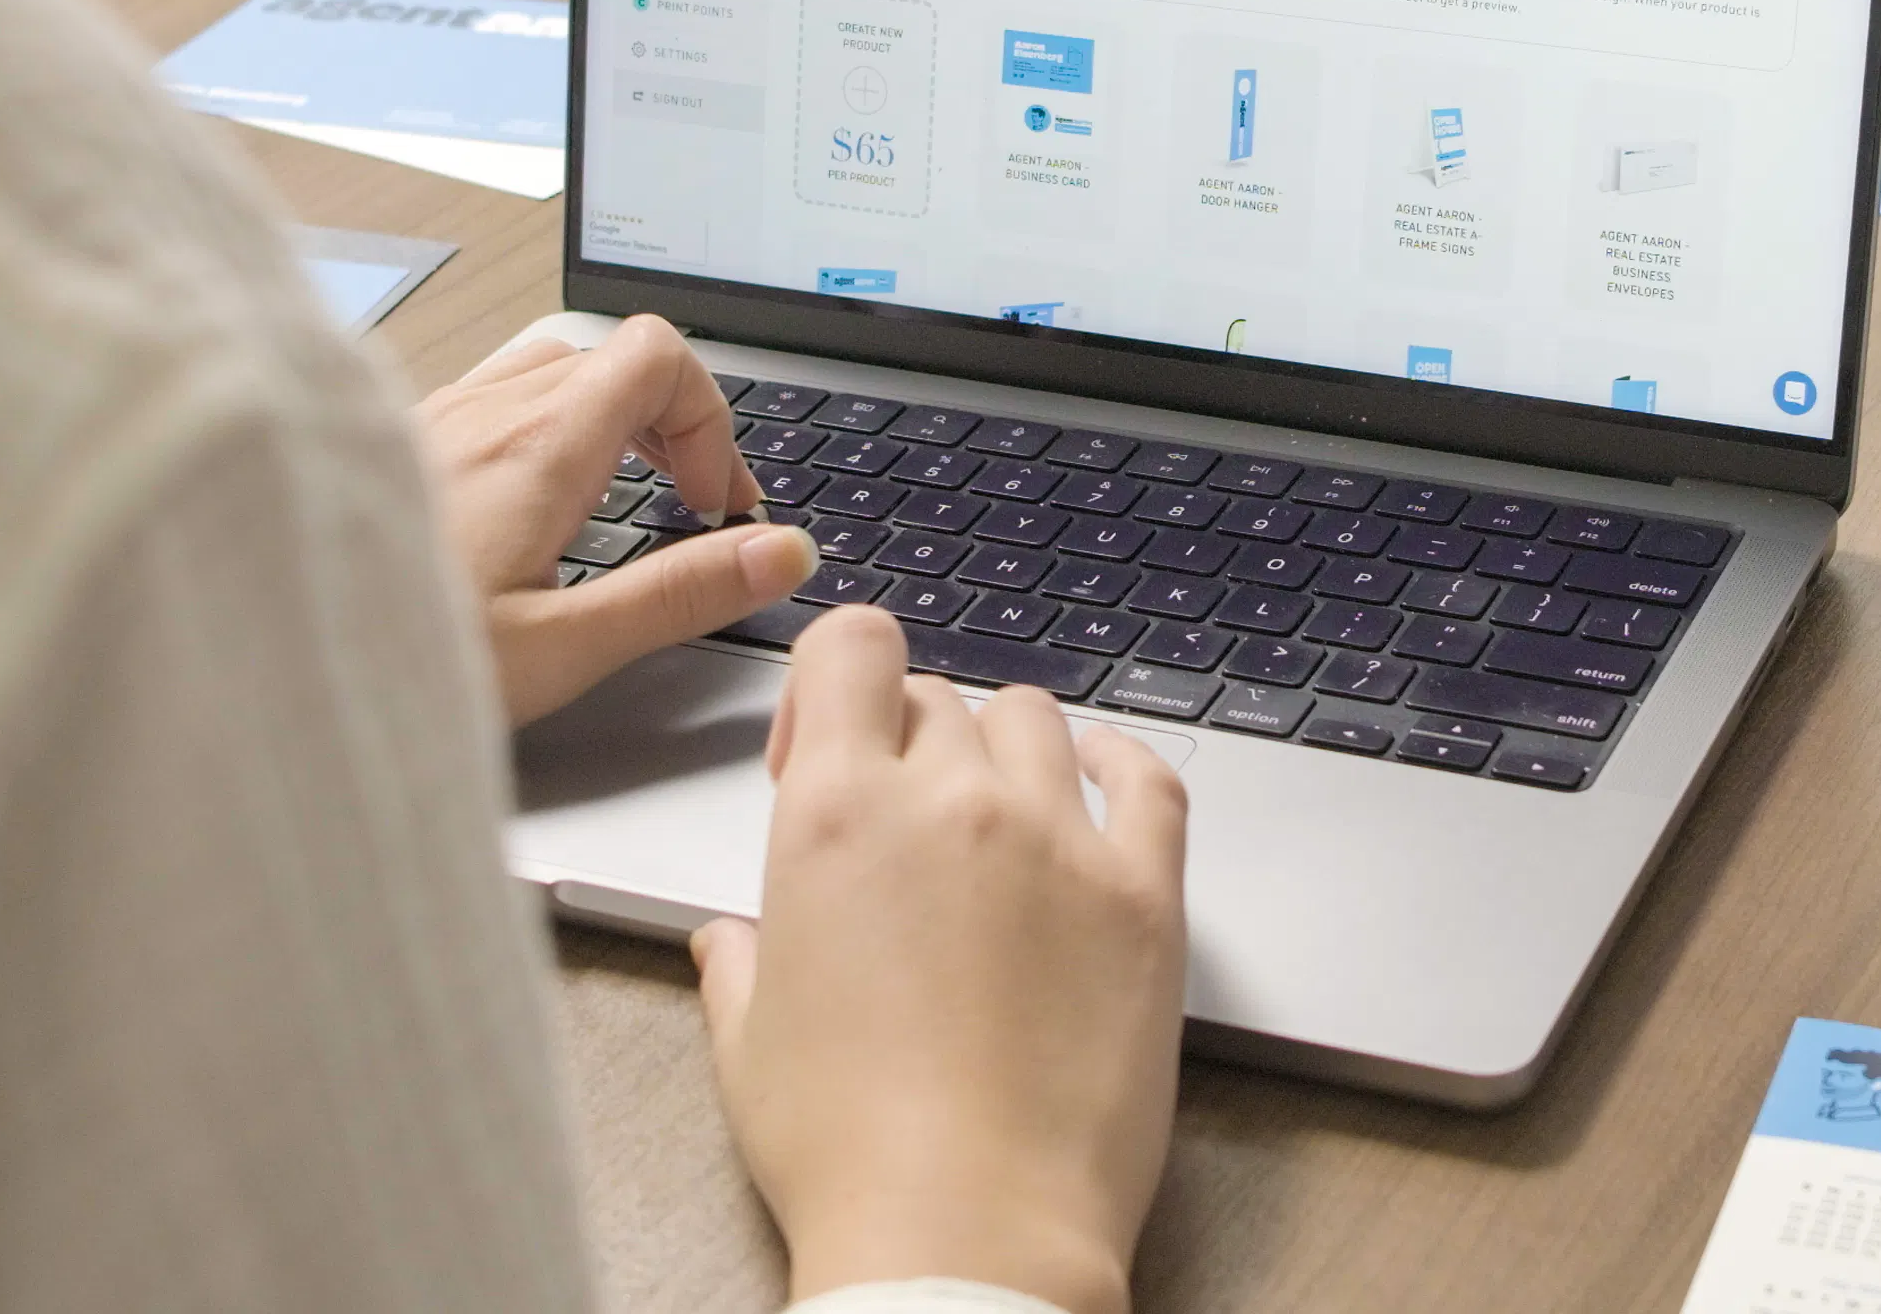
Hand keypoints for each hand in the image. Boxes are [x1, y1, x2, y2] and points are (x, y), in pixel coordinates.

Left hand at [412, 315, 815, 724]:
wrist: (248, 657)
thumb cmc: (389, 658)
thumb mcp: (561, 648)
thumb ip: (679, 594)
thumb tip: (779, 553)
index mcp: (535, 447)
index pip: (660, 355)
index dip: (711, 420)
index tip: (714, 507)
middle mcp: (480, 411)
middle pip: (612, 356)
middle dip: (672, 424)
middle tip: (687, 511)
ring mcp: (429, 418)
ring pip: (548, 368)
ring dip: (607, 420)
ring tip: (618, 502)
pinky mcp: (391, 440)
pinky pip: (490, 395)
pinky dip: (541, 430)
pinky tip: (528, 509)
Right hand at [694, 606, 1188, 1313]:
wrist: (967, 1234)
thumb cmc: (851, 1155)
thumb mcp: (749, 1048)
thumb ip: (739, 965)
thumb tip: (729, 941)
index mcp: (838, 815)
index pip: (852, 646)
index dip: (836, 682)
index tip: (827, 744)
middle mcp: (951, 803)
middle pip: (938, 697)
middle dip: (910, 743)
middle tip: (901, 823)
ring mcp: (1059, 840)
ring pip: (1036, 721)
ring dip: (1006, 753)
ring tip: (994, 818)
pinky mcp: (1144, 896)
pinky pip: (1150, 780)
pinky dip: (1124, 764)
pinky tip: (1105, 782)